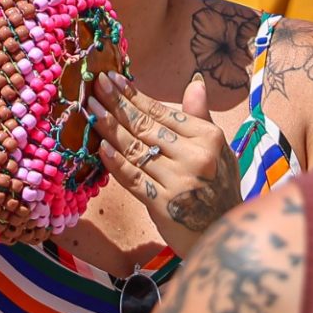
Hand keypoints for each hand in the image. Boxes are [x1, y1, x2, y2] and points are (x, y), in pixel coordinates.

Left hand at [88, 71, 242, 258]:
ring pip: (135, 149)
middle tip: (95, 85)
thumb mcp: (218, 150)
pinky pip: (133, 178)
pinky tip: (100, 147)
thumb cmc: (217, 188)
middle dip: (117, 104)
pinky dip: (115, 162)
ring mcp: (178, 181)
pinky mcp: (163, 204)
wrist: (221, 233)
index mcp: (208, 137)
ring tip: (90, 109)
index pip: (163, 112)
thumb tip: (195, 83)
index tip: (113, 79)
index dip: (135, 95)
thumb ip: (201, 117)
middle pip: (146, 127)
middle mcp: (195, 156)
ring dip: (109, 128)